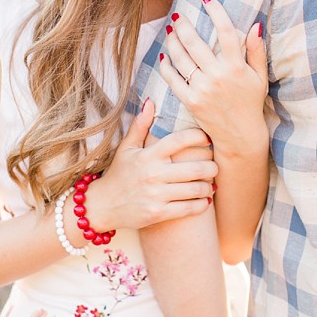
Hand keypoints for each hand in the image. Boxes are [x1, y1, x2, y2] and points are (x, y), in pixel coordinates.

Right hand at [84, 99, 216, 229]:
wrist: (102, 205)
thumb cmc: (118, 174)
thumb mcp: (126, 148)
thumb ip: (140, 126)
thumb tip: (150, 102)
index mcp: (147, 156)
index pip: (179, 141)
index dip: (198, 137)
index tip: (207, 138)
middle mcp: (153, 174)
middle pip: (196, 168)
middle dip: (212, 167)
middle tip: (214, 166)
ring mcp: (156, 195)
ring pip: (196, 189)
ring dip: (209, 187)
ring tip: (210, 184)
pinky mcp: (158, 214)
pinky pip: (190, 209)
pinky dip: (202, 204)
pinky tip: (203, 200)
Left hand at [159, 0, 267, 153]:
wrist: (240, 135)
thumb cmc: (250, 102)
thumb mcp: (259, 77)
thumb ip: (256, 51)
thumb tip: (255, 25)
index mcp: (236, 67)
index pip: (226, 31)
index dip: (216, 11)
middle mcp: (218, 76)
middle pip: (195, 42)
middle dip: (184, 25)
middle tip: (179, 15)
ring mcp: (202, 89)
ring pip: (181, 58)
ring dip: (172, 42)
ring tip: (171, 32)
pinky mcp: (190, 101)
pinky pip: (172, 79)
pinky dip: (166, 66)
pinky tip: (164, 56)